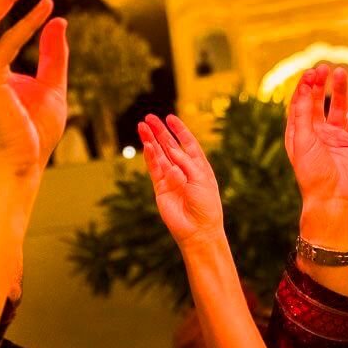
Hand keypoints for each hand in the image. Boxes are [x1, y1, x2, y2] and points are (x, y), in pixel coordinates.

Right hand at [138, 114, 224, 248]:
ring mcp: (171, 178)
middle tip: (149, 118)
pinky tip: (146, 145)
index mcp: (198, 166)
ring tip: (142, 126)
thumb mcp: (201, 179)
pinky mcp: (160, 188)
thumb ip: (186, 163)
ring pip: (158, 155)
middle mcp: (184, 170)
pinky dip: (150, 157)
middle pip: (170, 146)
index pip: (187, 143)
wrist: (198, 229)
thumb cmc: (206, 205)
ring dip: (150, 141)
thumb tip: (171, 148)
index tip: (170, 117)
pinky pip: (154, 169)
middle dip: (160, 132)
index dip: (179, 130)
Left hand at [286, 64, 347, 210]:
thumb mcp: (302, 140)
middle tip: (325, 68)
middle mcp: (316, 133)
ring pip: (337, 108)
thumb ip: (304, 114)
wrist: (333, 197)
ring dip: (339, 91)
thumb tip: (305, 89)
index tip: (310, 73)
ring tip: (342, 73)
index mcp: (299, 133)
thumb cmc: (312, 173)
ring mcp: (335, 137)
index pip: (300, 104)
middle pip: (318, 102)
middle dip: (320, 84)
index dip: (304, 88)